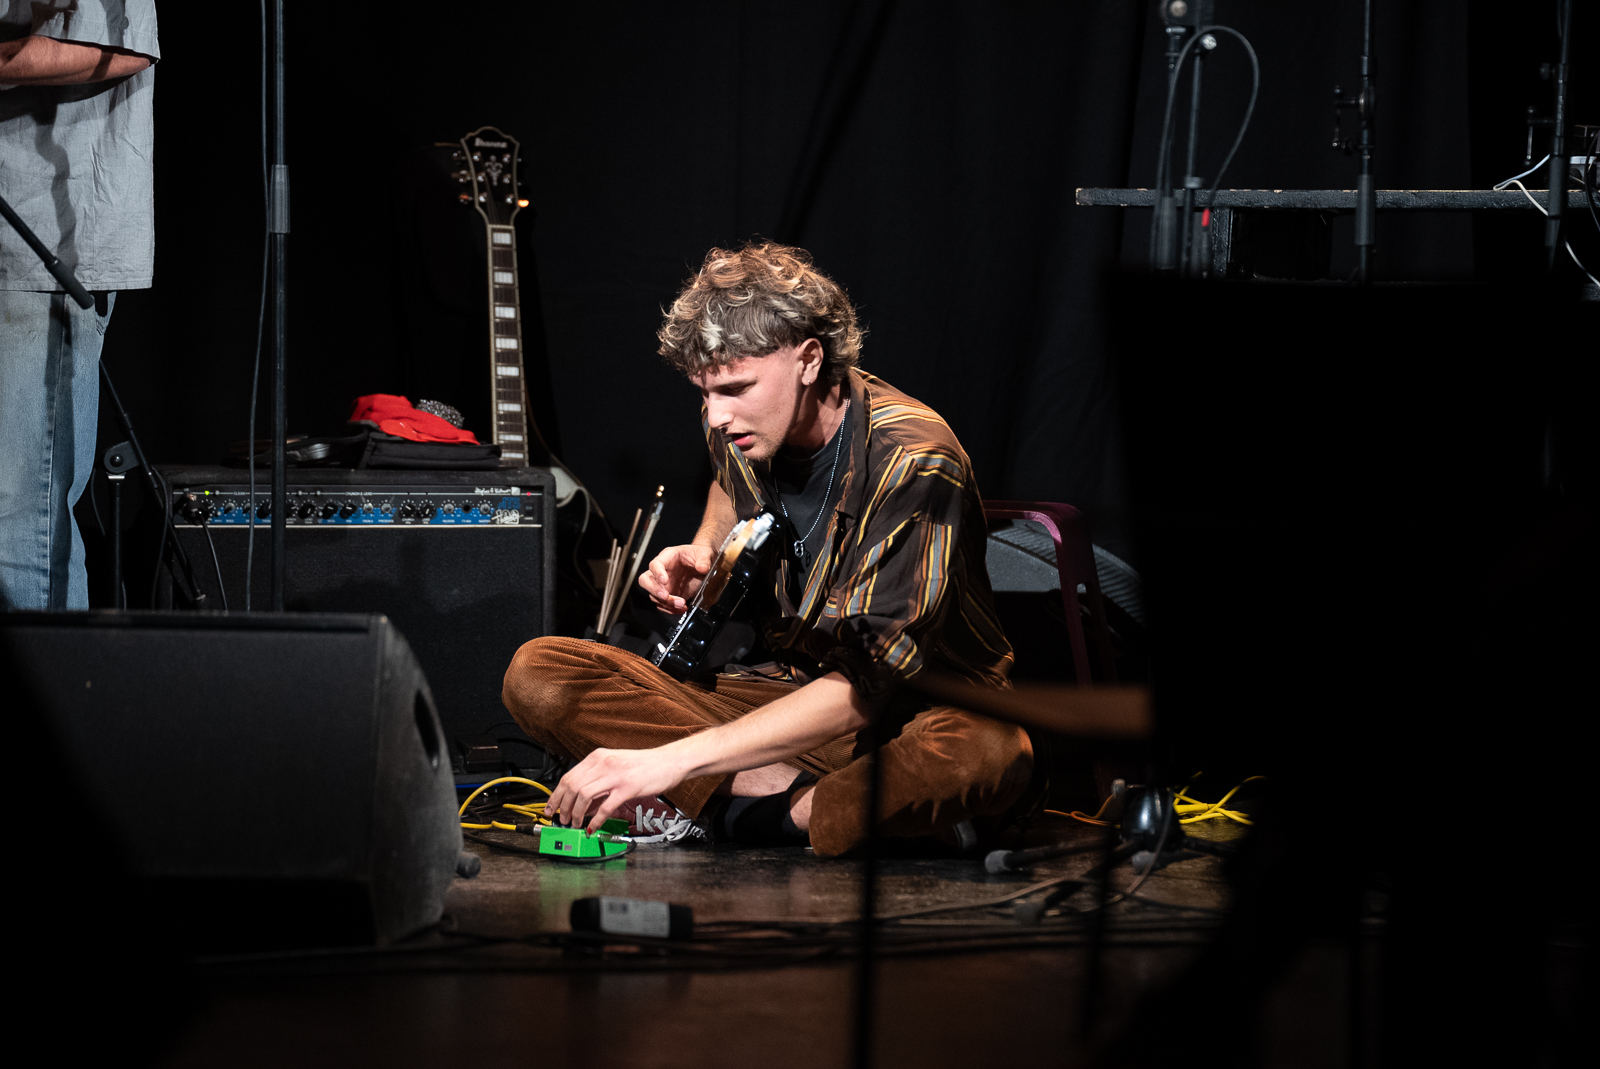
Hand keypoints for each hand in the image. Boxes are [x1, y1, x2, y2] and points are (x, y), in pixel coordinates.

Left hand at [547, 747, 686, 831]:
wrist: (670, 761)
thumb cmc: (645, 765)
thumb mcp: (615, 767)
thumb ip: (598, 782)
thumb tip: (583, 803)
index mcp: (598, 757)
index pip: (568, 776)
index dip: (556, 795)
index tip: (551, 808)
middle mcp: (604, 763)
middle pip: (572, 786)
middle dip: (563, 807)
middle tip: (563, 820)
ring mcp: (616, 775)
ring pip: (584, 795)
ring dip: (576, 814)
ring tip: (576, 824)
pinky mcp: (628, 788)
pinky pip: (605, 807)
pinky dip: (595, 820)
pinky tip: (593, 827)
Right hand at [638, 543, 714, 613]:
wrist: (703, 564)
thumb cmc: (699, 554)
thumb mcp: (705, 553)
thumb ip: (704, 560)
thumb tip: (703, 568)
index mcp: (668, 557)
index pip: (655, 564)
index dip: (657, 573)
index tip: (665, 581)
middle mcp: (662, 571)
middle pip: (646, 581)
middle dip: (654, 590)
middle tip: (666, 596)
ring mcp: (664, 584)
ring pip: (654, 596)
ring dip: (666, 603)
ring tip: (681, 603)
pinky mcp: (669, 594)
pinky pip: (663, 605)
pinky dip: (671, 609)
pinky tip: (681, 608)